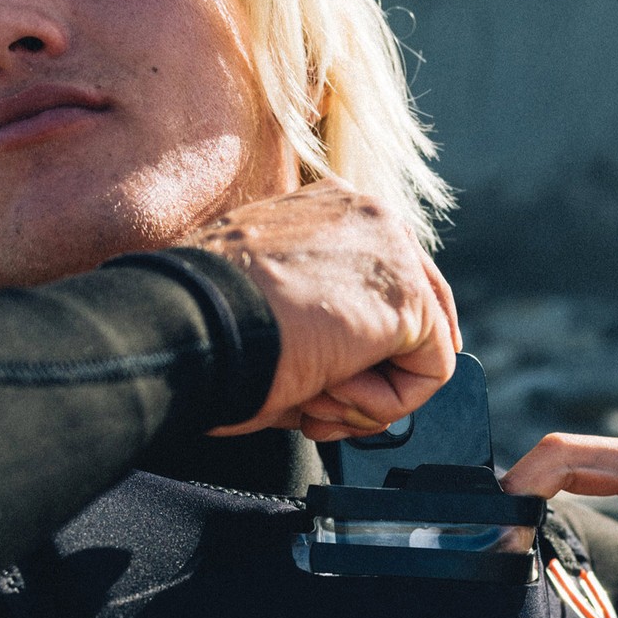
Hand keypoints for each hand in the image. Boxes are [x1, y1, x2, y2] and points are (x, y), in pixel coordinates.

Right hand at [182, 182, 460, 439]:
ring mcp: (392, 249)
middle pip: (414, 310)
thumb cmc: (200, 326)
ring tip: (309, 397)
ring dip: (365, 394)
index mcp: (323, 209)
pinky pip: (431, 371)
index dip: (364, 348)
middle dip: (373, 375)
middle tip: (323, 408)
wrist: (186, 326)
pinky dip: (385, 404)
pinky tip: (329, 395)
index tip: (325, 385)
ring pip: (418, 346)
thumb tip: (357, 386)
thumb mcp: (259, 311)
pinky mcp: (409, 295)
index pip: (377, 280)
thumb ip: (318, 325)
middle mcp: (365, 214)